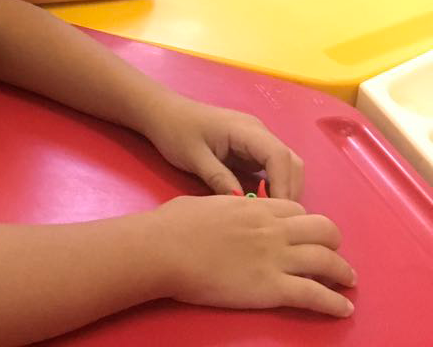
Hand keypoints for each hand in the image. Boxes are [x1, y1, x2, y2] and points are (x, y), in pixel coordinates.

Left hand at [140, 95, 304, 199]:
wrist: (161, 112)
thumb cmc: (175, 131)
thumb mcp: (194, 157)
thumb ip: (219, 179)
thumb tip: (244, 205)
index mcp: (246, 130)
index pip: (279, 156)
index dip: (284, 185)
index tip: (278, 211)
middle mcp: (258, 133)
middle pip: (290, 162)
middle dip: (289, 190)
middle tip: (278, 219)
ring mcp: (255, 140)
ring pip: (284, 165)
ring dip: (283, 188)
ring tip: (271, 215)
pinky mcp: (249, 149)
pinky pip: (270, 168)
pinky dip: (272, 185)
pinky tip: (262, 203)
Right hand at [154, 194, 353, 316]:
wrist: (163, 249)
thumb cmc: (171, 225)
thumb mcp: (202, 203)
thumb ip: (222, 206)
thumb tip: (222, 211)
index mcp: (253, 207)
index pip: (296, 210)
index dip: (305, 222)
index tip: (305, 234)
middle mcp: (272, 228)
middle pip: (322, 229)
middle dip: (332, 242)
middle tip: (333, 255)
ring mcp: (275, 257)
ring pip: (327, 260)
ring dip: (343, 272)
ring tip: (348, 281)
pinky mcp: (272, 287)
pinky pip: (316, 294)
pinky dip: (335, 303)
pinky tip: (343, 308)